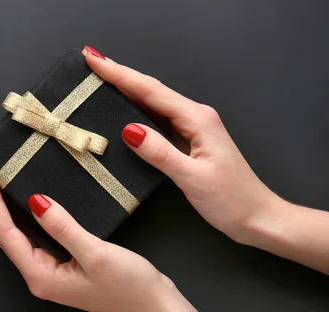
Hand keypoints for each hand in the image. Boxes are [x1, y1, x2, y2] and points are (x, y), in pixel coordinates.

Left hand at [0, 168, 285, 311]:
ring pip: (18, 235)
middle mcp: (39, 275)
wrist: (154, 307)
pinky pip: (34, 236)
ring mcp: (50, 271)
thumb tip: (35, 201)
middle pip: (5, 234)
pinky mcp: (62, 264)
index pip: (6, 233)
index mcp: (41, 276)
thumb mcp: (95, 253)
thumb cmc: (129, 286)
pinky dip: (25, 215)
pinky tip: (25, 200)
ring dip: (4, 208)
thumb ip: (63, 227)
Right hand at [84, 47, 280, 243]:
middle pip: (151, 90)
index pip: (150, 91)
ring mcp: (192, 128)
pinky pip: (157, 119)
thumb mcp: (193, 178)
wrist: (256, 216)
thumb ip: (160, 153)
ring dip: (127, 90)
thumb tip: (129, 129)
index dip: (120, 75)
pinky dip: (137, 109)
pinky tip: (123, 110)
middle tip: (91, 63)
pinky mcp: (189, 141)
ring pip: (153, 103)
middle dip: (120, 75)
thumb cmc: (230, 199)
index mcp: (196, 119)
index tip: (94, 60)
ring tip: (100, 80)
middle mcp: (195, 117)